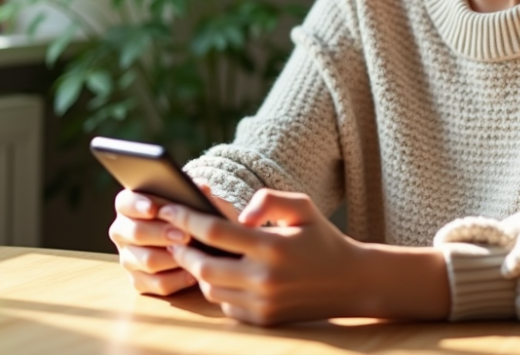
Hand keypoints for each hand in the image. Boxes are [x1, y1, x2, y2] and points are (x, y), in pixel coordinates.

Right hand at [109, 182, 236, 296]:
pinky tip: (193, 273)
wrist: (191, 237)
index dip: (138, 205)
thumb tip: (201, 188)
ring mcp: (128, 257)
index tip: (153, 209)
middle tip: (184, 234)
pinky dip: (177, 279)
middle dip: (161, 233)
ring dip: (172, 258)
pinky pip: (157, 284)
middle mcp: (122, 231)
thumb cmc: (186, 211)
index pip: (126, 203)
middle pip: (135, 233)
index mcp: (128, 205)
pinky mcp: (139, 281)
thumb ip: (193, 191)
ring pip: (147, 261)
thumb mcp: (190, 197)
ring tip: (192, 253)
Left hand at [158, 188, 367, 324]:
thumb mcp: (302, 206)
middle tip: (171, 235)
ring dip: (197, 270)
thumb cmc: (321, 238)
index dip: (186, 219)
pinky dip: (217, 288)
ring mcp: (263, 304)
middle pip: (203, 266)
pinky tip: (218, 273)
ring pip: (210, 288)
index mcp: (273, 247)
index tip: (169, 207)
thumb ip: (268, 200)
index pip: (215, 232)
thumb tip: (240, 215)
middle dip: (182, 249)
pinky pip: (225, 305)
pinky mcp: (262, 320)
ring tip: (192, 252)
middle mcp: (265, 279)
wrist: (350, 281)